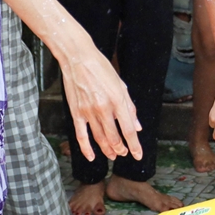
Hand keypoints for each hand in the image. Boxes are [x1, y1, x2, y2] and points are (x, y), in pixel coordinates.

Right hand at [59, 45, 143, 161]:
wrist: (78, 58)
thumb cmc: (101, 68)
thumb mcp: (121, 85)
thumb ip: (130, 107)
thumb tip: (137, 125)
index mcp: (118, 100)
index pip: (129, 130)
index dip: (134, 145)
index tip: (138, 155)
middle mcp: (104, 108)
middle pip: (114, 137)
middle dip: (121, 149)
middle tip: (124, 153)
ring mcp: (88, 112)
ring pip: (100, 139)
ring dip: (108, 150)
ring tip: (113, 155)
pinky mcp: (76, 113)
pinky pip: (81, 136)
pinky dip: (87, 149)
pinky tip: (92, 156)